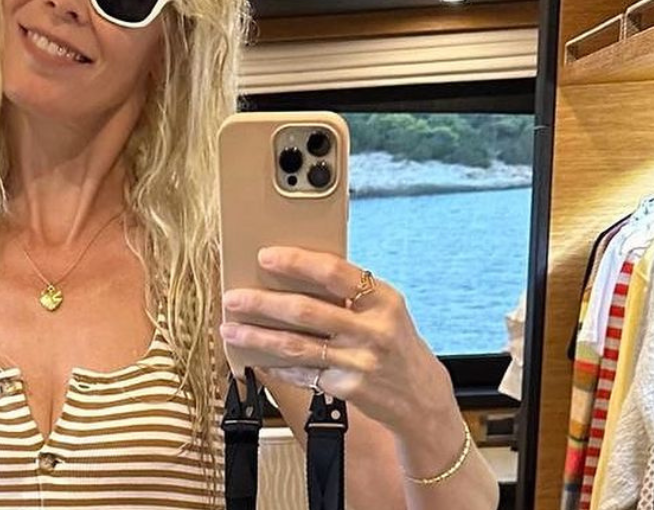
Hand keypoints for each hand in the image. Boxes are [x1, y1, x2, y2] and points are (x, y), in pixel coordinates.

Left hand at [220, 246, 453, 433]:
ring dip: (257, 337)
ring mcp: (360, 362)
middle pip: (306, 311)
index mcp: (383, 299)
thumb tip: (293, 271)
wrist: (422, 397)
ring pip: (296, 346)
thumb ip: (350, 293)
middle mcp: (373, 330)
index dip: (297, 262)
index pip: (335, 272)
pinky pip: (302, 373)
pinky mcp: (348, 389)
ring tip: (231, 330)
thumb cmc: (395, 343)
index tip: (265, 256)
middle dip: (262, 303)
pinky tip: (254, 358)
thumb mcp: (385, 311)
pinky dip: (274, 365)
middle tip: (234, 298)